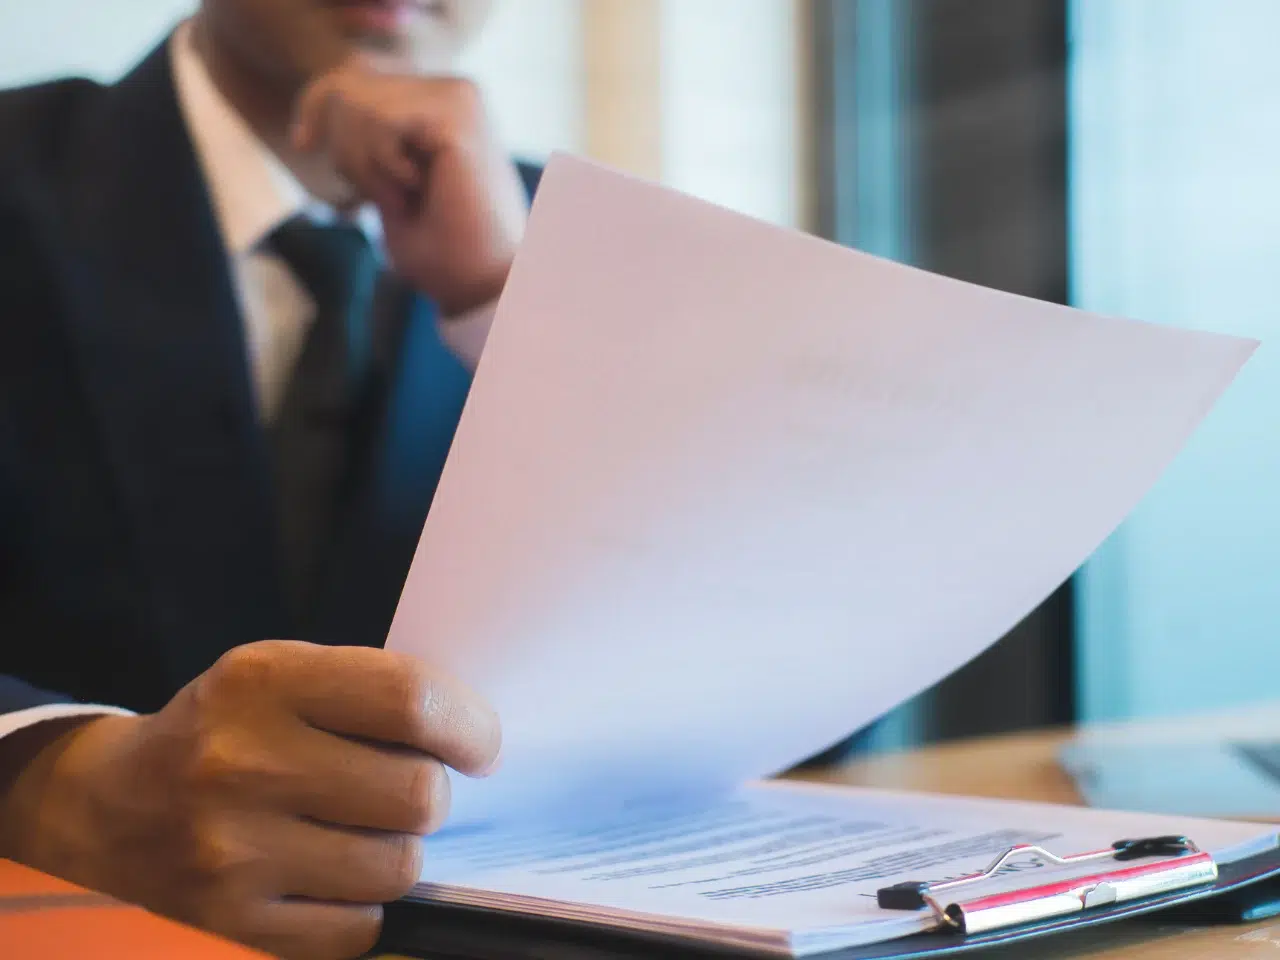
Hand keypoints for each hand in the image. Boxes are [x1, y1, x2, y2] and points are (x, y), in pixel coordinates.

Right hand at [0, 641, 500, 959]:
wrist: (111, 804)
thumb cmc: (226, 728)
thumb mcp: (283, 676)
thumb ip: (369, 692)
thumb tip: (473, 741)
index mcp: (265, 681)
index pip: (412, 700)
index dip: (470, 727)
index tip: (478, 746)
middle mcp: (243, 763)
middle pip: (417, 794)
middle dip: (431, 794)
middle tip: (404, 789)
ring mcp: (233, 852)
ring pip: (397, 868)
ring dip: (398, 851)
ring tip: (362, 831)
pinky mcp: (230, 922)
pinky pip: (357, 930)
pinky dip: (362, 906)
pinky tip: (333, 875)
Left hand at [291, 63, 526, 315]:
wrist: (479, 284)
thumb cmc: (440, 249)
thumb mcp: (384, 183)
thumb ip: (366, 137)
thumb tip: (334, 95)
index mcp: (439, 104)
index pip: (356, 76)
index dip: (316, 103)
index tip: (302, 144)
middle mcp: (452, 92)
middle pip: (348, 87)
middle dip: (346, 151)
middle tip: (384, 199)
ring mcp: (458, 98)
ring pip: (359, 104)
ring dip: (368, 167)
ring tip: (406, 199)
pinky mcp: (458, 115)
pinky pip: (382, 122)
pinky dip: (385, 168)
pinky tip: (418, 190)